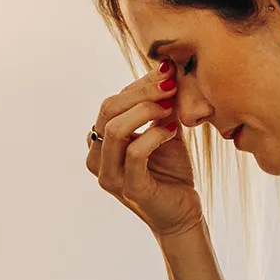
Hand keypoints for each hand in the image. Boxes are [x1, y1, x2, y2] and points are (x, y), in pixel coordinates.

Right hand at [85, 65, 202, 239]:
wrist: (183, 212)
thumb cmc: (171, 171)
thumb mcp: (164, 129)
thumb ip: (159, 104)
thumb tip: (166, 67)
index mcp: (99, 141)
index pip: (112, 102)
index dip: (140, 85)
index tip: (168, 74)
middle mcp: (96, 158)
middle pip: (108, 110)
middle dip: (142, 93)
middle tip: (171, 85)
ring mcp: (109, 176)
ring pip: (115, 129)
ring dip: (146, 111)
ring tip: (171, 107)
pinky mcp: (128, 188)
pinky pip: (135, 153)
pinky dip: (155, 135)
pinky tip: (173, 130)